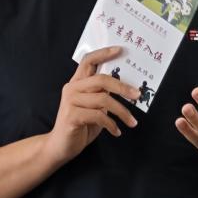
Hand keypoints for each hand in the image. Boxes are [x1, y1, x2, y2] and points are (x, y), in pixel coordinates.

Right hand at [42, 46, 139, 167]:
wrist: (59, 147)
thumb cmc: (80, 125)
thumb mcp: (93, 107)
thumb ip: (102, 95)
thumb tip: (126, 88)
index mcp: (76, 83)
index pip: (88, 61)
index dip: (103, 53)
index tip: (120, 50)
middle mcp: (72, 88)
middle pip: (101, 79)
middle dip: (122, 87)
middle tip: (137, 95)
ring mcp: (70, 102)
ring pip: (103, 99)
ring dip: (122, 112)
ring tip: (132, 122)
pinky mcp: (72, 116)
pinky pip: (99, 116)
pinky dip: (112, 124)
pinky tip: (116, 131)